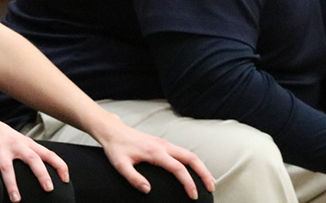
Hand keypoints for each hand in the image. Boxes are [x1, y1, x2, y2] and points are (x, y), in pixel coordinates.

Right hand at [0, 119, 69, 202]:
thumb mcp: (20, 141)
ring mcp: (0, 149)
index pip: (48, 154)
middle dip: (42, 174)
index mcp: (27, 143)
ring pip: (8, 168)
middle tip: (49, 189)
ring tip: (17, 200)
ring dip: (13, 185)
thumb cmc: (3, 136)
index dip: (59, 165)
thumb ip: (31, 153)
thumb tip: (45, 172)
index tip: (66, 180)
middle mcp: (16, 145)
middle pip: (33, 159)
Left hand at [96, 118, 215, 199]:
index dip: (189, 183)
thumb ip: (134, 178)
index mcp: (155, 152)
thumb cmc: (116, 148)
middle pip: (192, 158)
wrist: (113, 130)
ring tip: (208, 181)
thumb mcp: (120, 165)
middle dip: (204, 173)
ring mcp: (165, 143)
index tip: (194, 195)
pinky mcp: (164, 144)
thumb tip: (148, 190)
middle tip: (212, 188)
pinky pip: (184, 152)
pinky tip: (195, 171)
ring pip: (190, 154)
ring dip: (201, 167)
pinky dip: (194, 162)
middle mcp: (164, 146)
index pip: (179, 168)